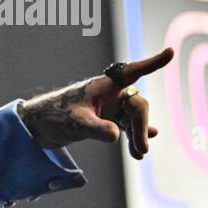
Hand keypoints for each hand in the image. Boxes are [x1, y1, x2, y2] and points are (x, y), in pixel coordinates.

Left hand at [16, 48, 172, 158]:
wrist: (37, 126)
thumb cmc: (53, 116)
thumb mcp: (75, 124)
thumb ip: (96, 129)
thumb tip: (116, 136)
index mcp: (104, 86)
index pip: (132, 72)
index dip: (152, 63)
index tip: (171, 52)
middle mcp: (110, 94)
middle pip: (137, 106)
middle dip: (142, 126)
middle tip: (141, 148)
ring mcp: (109, 107)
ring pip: (133, 118)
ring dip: (138, 135)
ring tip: (139, 154)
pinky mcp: (105, 119)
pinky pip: (126, 126)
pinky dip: (133, 136)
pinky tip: (140, 148)